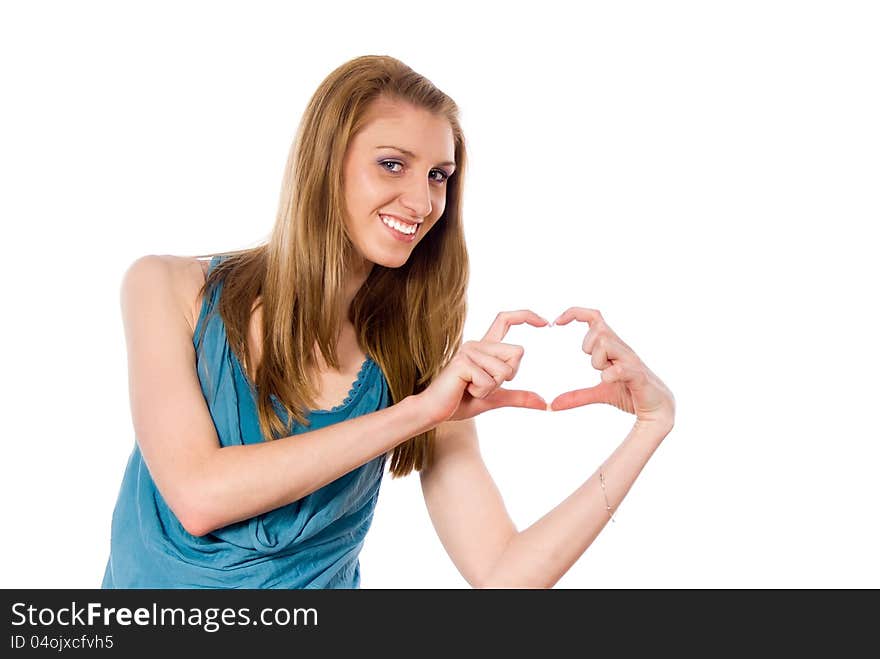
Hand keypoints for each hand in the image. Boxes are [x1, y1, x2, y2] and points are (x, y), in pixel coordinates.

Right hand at [417, 310, 549, 424]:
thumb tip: (544, 403)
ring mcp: (469, 351)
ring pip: (505, 370)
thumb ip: (518, 397)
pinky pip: (490, 380)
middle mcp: (477, 344)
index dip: (526, 316)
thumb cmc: (461, 402)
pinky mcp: (463, 362)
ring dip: (492, 388)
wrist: (435, 412)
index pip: (506, 320)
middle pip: (518, 352)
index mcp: (485, 348)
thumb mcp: (495, 398)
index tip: (545, 322)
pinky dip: (482, 392)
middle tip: (483, 385)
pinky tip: (464, 390)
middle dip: (509, 376)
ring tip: (471, 388)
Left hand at [549, 307, 674, 429]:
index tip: (555, 322)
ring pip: (606, 343)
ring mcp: (631, 361)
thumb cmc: (631, 392)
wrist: (659, 408)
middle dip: (588, 346)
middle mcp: (622, 349)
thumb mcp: (601, 392)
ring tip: (605, 375)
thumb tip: (553, 404)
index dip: (574, 313)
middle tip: (595, 366)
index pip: (595, 317)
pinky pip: (621, 368)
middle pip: (598, 330)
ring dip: (597, 360)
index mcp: (613, 347)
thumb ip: (578, 396)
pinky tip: (606, 380)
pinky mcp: (638, 376)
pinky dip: (610, 374)